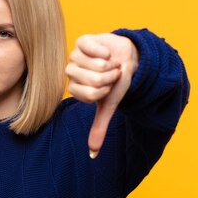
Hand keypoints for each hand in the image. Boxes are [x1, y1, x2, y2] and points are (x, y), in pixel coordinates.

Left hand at [65, 33, 138, 157]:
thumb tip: (92, 155)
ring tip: (110, 62)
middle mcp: (71, 73)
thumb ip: (99, 128)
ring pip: (96, 64)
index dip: (106, 90)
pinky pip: (93, 48)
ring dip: (110, 64)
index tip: (109, 86)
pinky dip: (106, 51)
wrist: (126, 58)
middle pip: (94, 80)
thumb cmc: (116, 82)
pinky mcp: (82, 41)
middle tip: (111, 73)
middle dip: (110, 77)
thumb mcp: (109, 106)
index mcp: (75, 89)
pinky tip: (106, 51)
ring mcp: (74, 56)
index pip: (90, 94)